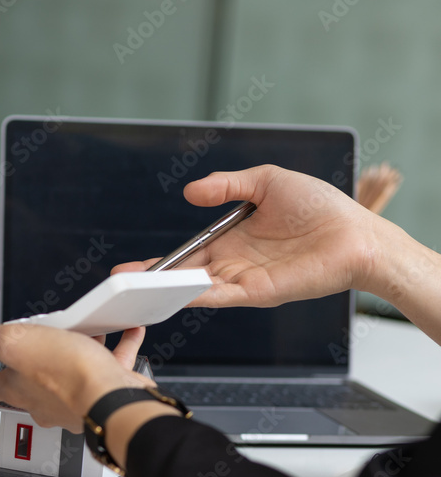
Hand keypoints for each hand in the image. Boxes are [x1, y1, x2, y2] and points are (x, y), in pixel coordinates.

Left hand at [0, 316, 153, 432]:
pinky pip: (107, 366)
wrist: (116, 402)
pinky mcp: (103, 393)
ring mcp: (72, 399)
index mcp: (15, 387)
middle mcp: (41, 398)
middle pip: (23, 376)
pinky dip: (115, 348)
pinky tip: (125, 332)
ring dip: (72, 346)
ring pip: (67, 370)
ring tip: (80, 327)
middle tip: (29, 332)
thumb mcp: (14, 342)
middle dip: (25, 353)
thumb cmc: (69, 377)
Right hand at [112, 165, 384, 307]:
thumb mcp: (266, 181)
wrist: (356, 231)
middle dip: (151, 280)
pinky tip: (176, 291)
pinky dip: (198, 294)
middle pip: (184, 275)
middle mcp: (233, 264)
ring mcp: (245, 280)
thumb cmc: (320, 206)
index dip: (159, 260)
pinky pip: (223, 295)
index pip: (187, 253)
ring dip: (167, 289)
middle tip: (119, 283)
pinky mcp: (260, 291)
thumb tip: (189, 191)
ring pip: (197, 287)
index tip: (131, 267)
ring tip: (137, 289)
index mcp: (231, 240)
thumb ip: (226, 185)